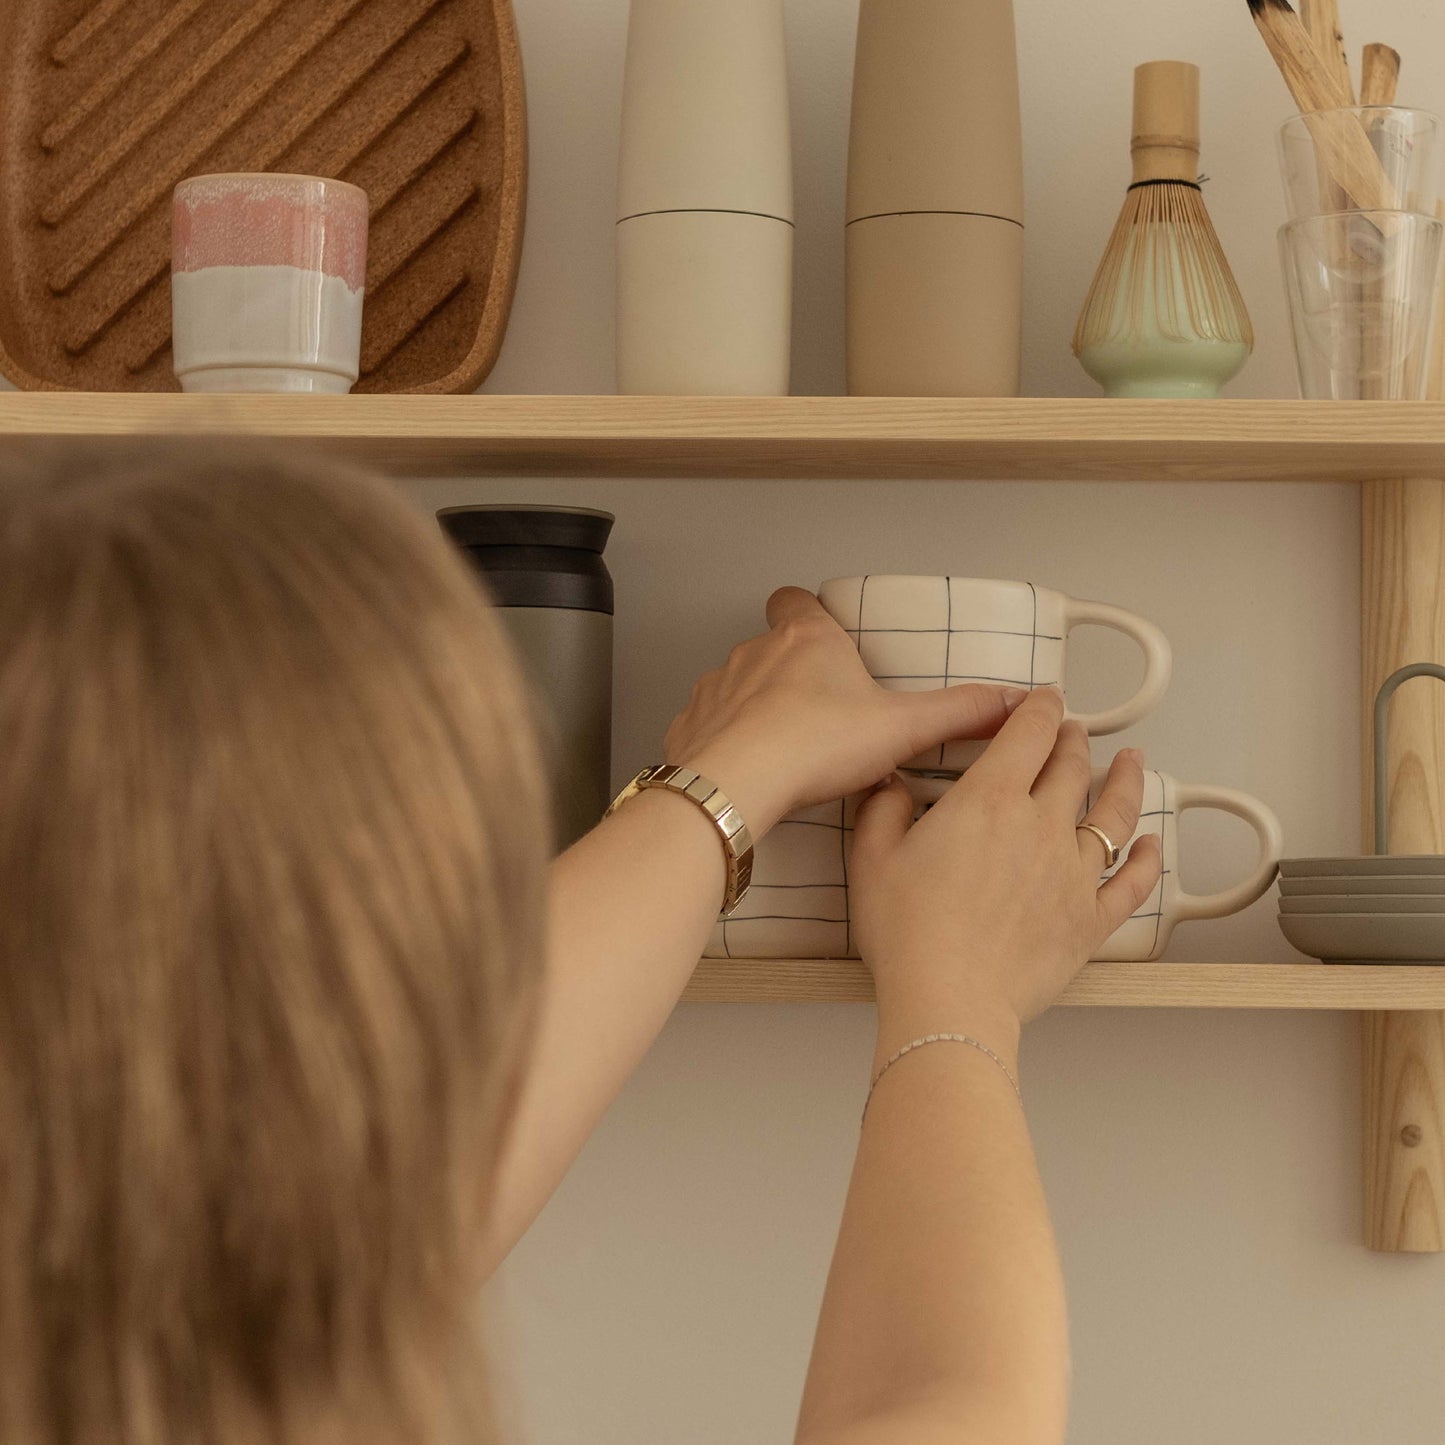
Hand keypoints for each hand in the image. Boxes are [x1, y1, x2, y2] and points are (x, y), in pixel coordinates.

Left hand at [664, 587, 1025, 836]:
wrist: (736, 783)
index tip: (826, 635)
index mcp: (806, 638)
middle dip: (791, 672)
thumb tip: (1010, 703)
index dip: (807, 612)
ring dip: (756, 709)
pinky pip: (707, 727)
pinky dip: (725, 744)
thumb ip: (959, 713)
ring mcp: (715, 688)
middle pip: (770, 647)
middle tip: (823, 711)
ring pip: (737, 688)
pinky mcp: (688, 727)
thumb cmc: (815, 744)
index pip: (795, 599)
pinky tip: (748, 774)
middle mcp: (754, 653)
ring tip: (786, 751)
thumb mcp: (901, 727)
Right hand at [848, 688, 1161, 1048]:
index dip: (1040, 707)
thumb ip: (884, 810)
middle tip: (1074, 730)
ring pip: (1114, 814)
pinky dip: (1149, 860)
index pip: (1028, 733)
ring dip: (1126, 781)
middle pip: (1072, 766)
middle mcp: (1040, 826)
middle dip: (1075, 739)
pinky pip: (1133, 882)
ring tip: (1133, 761)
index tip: (1046, 698)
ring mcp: (1073, 873)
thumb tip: (892, 785)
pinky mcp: (1090, 919)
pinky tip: (1155, 845)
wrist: (949, 1000)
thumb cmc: (908, 933)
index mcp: (989, 800)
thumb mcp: (872, 859)